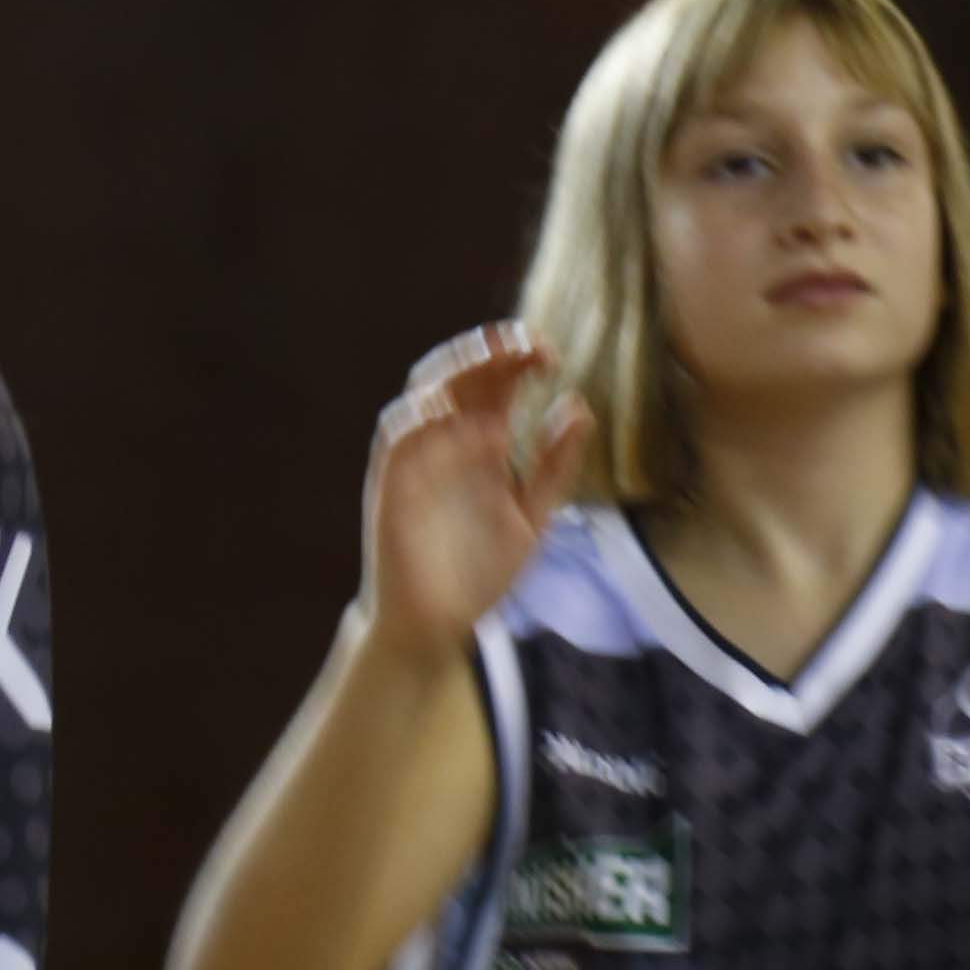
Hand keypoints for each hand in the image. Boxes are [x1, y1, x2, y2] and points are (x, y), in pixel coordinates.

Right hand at [355, 325, 590, 654]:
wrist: (432, 627)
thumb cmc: (478, 572)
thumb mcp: (532, 517)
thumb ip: (555, 465)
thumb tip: (579, 405)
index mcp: (479, 442)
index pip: (494, 382)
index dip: (518, 359)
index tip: (551, 353)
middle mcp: (444, 442)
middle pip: (459, 373)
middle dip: (490, 350)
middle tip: (527, 341)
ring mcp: (414, 460)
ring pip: (422, 392)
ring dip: (457, 369)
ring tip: (497, 361)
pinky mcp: (390, 487)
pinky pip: (397, 439)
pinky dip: (426, 418)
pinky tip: (468, 421)